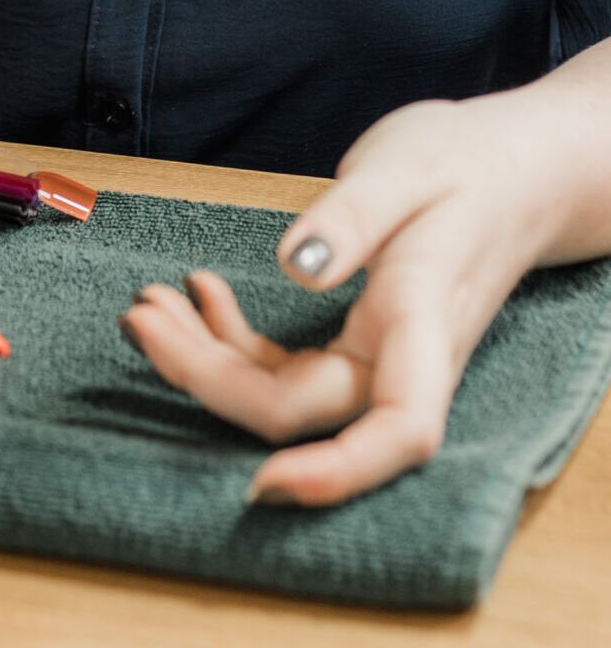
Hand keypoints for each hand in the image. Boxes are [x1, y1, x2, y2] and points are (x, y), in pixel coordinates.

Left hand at [120, 97, 573, 505]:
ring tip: (148, 303)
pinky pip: (283, 367)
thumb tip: (294, 265)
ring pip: (280, 393)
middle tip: (137, 315)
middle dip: (205, 376)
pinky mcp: (356, 343)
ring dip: (202, 358)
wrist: (511, 167)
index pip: (397, 427)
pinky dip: (228, 338)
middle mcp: (403, 359)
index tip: (262, 485)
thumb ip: (349, 217)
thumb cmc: (464, 162)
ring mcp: (377, 358)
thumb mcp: (402, 168)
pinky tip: (198, 292)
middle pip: (299, 408)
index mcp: (424, 321)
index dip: (335, 471)